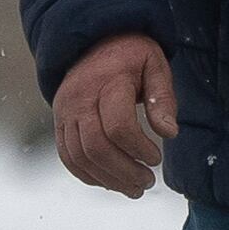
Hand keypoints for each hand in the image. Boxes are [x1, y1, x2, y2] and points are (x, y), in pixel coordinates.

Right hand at [53, 33, 177, 195]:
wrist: (92, 40)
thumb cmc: (130, 55)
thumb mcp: (155, 65)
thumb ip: (162, 98)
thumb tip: (169, 133)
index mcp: (108, 81)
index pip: (118, 126)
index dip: (138, 149)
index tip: (156, 158)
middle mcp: (80, 98)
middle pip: (96, 147)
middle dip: (124, 172)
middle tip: (146, 182)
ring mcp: (65, 111)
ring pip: (80, 157)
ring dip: (108, 179)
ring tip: (133, 188)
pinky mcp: (59, 122)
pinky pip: (67, 156)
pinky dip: (88, 175)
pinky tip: (110, 181)